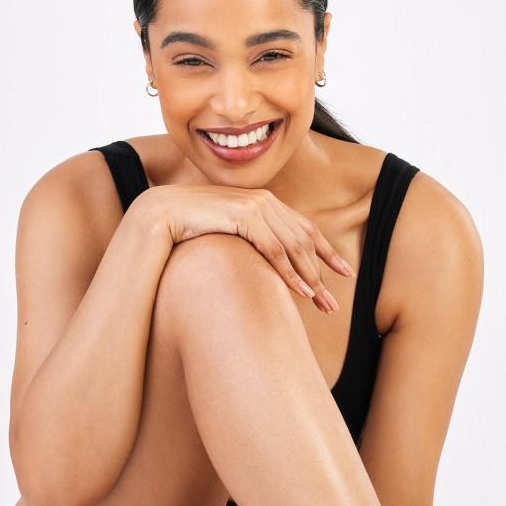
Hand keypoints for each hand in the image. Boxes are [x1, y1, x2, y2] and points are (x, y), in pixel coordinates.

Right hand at [137, 182, 354, 313]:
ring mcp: (256, 206)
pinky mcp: (244, 215)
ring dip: (311, 278)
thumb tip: (265, 265)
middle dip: (324, 273)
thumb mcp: (228, 234)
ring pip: (295, 246)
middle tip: (335, 303)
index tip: (345, 273)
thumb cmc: (190, 227)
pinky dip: (291, 272)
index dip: (327, 252)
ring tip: (323, 304)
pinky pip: (275, 249)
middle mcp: (265, 201)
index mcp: (265, 202)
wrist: (161, 214)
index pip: (305, 229)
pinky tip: (303, 292)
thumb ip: (250, 241)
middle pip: (306, 240)